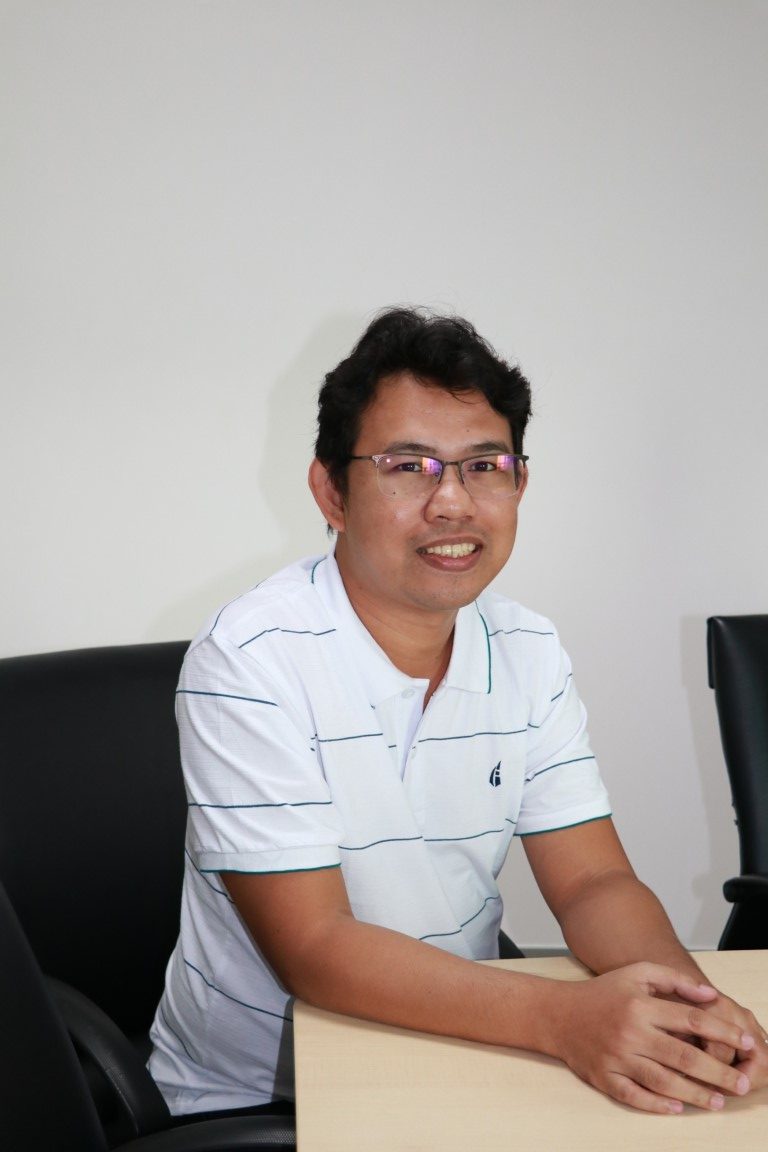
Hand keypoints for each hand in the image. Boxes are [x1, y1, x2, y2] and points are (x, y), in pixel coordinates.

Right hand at [549, 963, 756, 1113]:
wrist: (558, 1014)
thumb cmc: (603, 992)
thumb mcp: (636, 973)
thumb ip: (673, 979)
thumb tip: (709, 995)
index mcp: (641, 1004)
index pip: (691, 1019)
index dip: (723, 1031)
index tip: (746, 1041)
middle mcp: (631, 1032)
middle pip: (683, 1055)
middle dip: (717, 1071)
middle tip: (741, 1083)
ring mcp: (617, 1057)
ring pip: (663, 1081)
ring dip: (694, 1093)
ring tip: (717, 1101)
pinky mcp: (604, 1078)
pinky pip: (635, 1097)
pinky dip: (657, 1106)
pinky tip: (678, 1108)